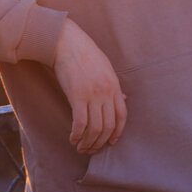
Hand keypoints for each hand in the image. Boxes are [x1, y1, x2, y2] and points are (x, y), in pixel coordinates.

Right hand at [53, 18, 126, 154]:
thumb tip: (124, 100)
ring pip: (95, 128)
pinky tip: (73, 139)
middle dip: (100, 142)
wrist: (67, 42)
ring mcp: (92, 94)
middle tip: (91, 149)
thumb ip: (114, 86)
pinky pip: (80, 123)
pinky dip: (77, 135)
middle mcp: (106, 92)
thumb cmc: (85, 53)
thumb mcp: (105, 67)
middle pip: (108, 126)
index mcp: (114, 85)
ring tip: (81, 147)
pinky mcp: (77, 96)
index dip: (117, 132)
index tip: (111, 142)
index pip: (122, 116)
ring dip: (88, 143)